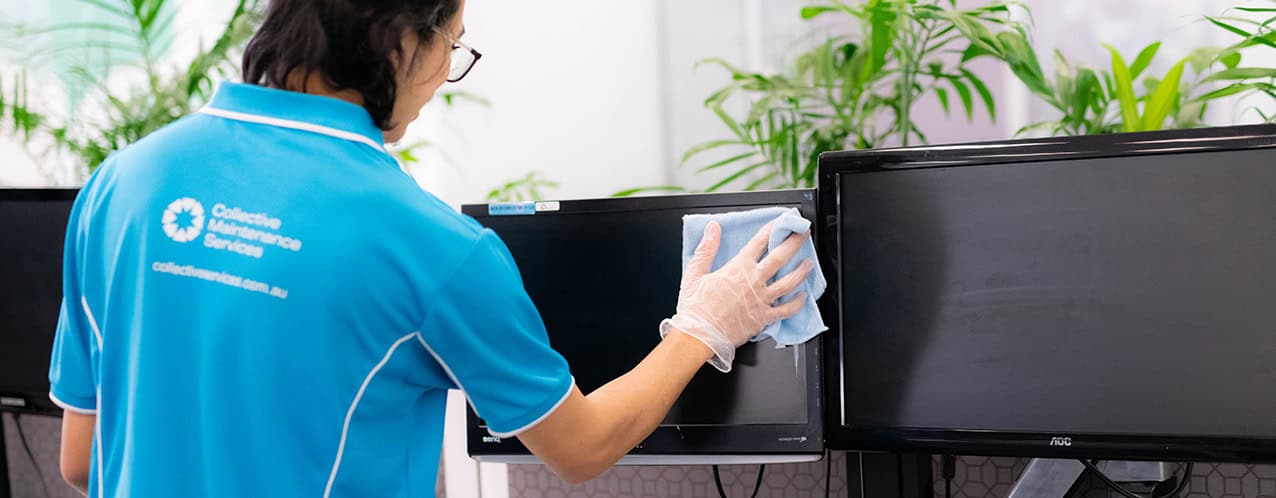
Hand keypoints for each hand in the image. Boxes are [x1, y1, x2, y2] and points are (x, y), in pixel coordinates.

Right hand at [660, 220, 813, 371]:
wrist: (699, 336)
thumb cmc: (696, 308)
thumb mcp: (695, 272)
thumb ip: (706, 248)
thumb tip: (713, 227)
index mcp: (738, 268)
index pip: (759, 242)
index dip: (772, 228)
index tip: (780, 222)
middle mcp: (754, 281)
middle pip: (781, 257)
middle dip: (795, 242)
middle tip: (804, 233)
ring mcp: (762, 300)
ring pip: (790, 282)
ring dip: (802, 271)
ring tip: (809, 263)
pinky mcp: (764, 318)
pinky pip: (787, 310)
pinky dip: (798, 303)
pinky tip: (803, 297)